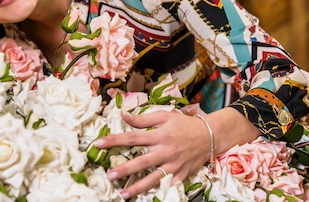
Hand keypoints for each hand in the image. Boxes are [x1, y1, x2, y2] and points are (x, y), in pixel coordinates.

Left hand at [95, 109, 210, 199]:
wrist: (210, 135)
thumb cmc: (184, 124)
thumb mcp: (164, 116)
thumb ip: (142, 118)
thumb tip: (122, 115)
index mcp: (159, 135)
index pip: (132, 138)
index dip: (114, 140)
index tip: (99, 143)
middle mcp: (165, 151)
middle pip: (142, 162)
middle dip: (125, 170)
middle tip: (110, 175)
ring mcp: (174, 165)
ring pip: (153, 178)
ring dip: (137, 187)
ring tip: (123, 194)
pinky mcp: (182, 175)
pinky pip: (169, 185)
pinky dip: (159, 191)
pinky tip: (146, 196)